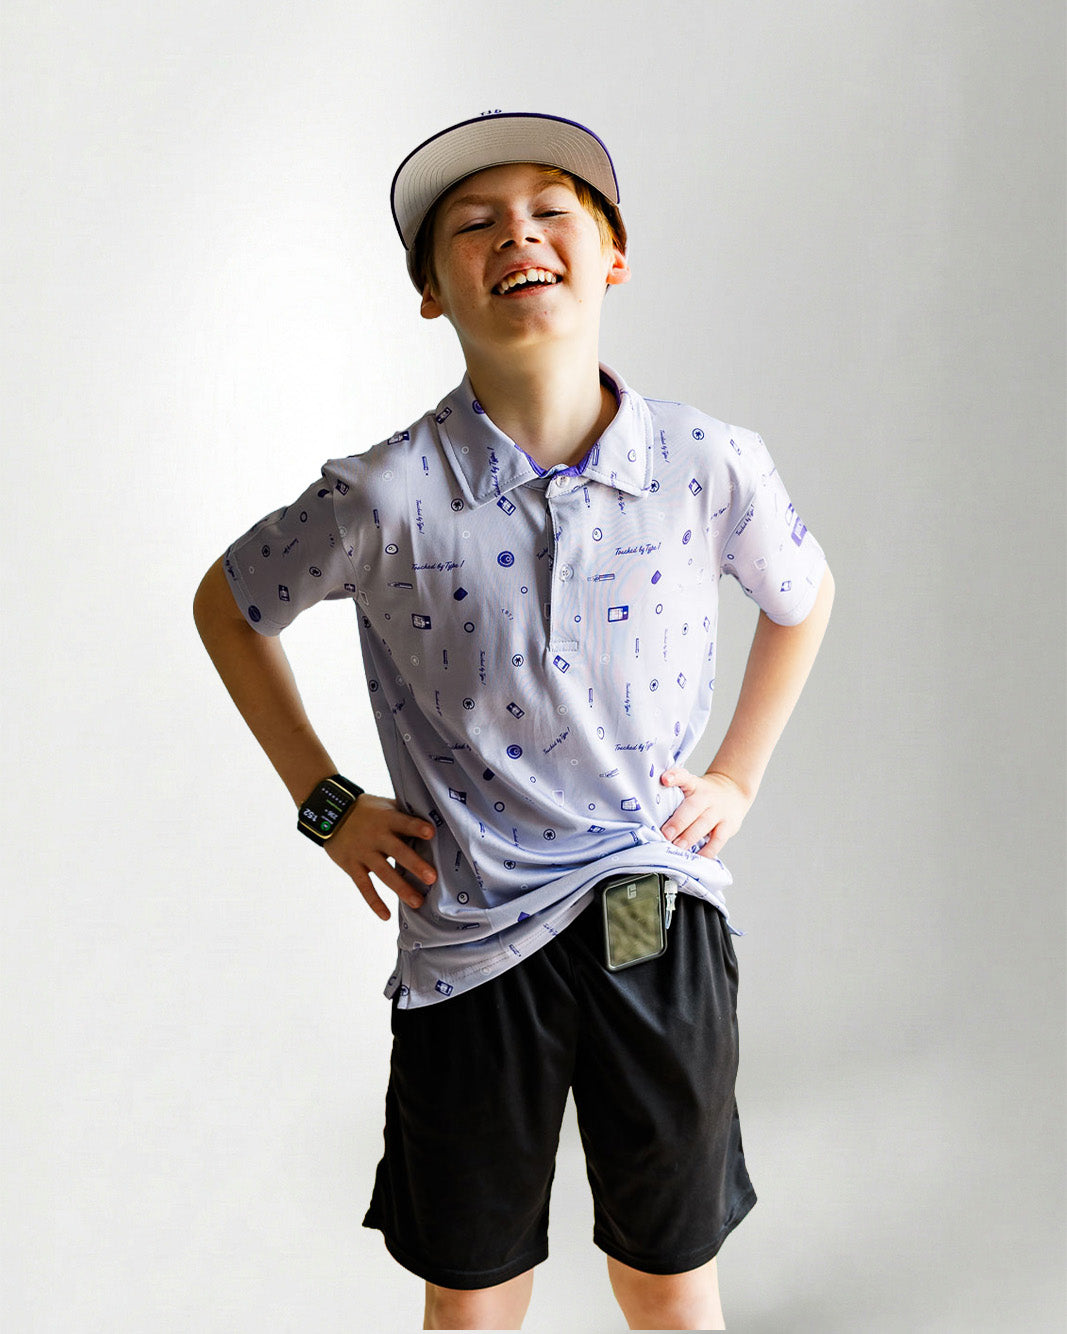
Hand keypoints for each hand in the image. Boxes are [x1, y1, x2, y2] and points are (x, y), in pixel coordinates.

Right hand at [324, 794, 435, 920]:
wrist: (331, 814)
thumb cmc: (367, 810)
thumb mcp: (384, 805)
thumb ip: (404, 813)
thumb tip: (433, 818)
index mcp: (387, 819)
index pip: (404, 822)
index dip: (416, 827)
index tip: (431, 833)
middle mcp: (376, 836)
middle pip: (397, 851)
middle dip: (414, 864)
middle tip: (432, 878)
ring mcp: (363, 853)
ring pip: (384, 872)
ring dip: (401, 888)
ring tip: (418, 902)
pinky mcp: (352, 866)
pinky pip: (364, 886)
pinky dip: (374, 901)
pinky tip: (386, 915)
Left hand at [658, 767, 753, 860]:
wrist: (733, 792)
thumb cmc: (703, 795)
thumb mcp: (690, 787)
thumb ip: (674, 795)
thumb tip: (649, 815)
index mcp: (694, 785)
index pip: (684, 777)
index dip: (675, 777)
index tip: (665, 780)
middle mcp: (706, 796)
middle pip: (692, 807)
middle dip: (678, 822)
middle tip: (665, 835)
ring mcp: (719, 811)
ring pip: (704, 824)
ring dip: (689, 837)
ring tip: (678, 847)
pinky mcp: (729, 826)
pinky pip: (718, 840)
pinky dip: (707, 851)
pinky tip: (697, 857)